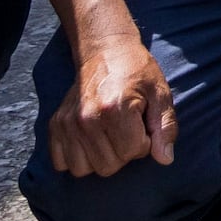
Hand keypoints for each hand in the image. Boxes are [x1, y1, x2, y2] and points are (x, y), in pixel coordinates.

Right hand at [46, 18, 177, 177]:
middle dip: (123, 152)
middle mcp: (87, 118)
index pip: (133, 152)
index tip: (142, 124)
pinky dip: (76, 157)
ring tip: (108, 136)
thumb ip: (165, 127)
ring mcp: (68, 122)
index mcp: (116, 108)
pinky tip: (89, 141)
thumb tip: (165, 159)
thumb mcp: (161, 94)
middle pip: (108, 166)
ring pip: (83, 169)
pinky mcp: (55, 125)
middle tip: (126, 128)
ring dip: (99, 158)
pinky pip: (61, 163)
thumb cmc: (137, 73)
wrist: (106, 51)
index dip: (144, 142)